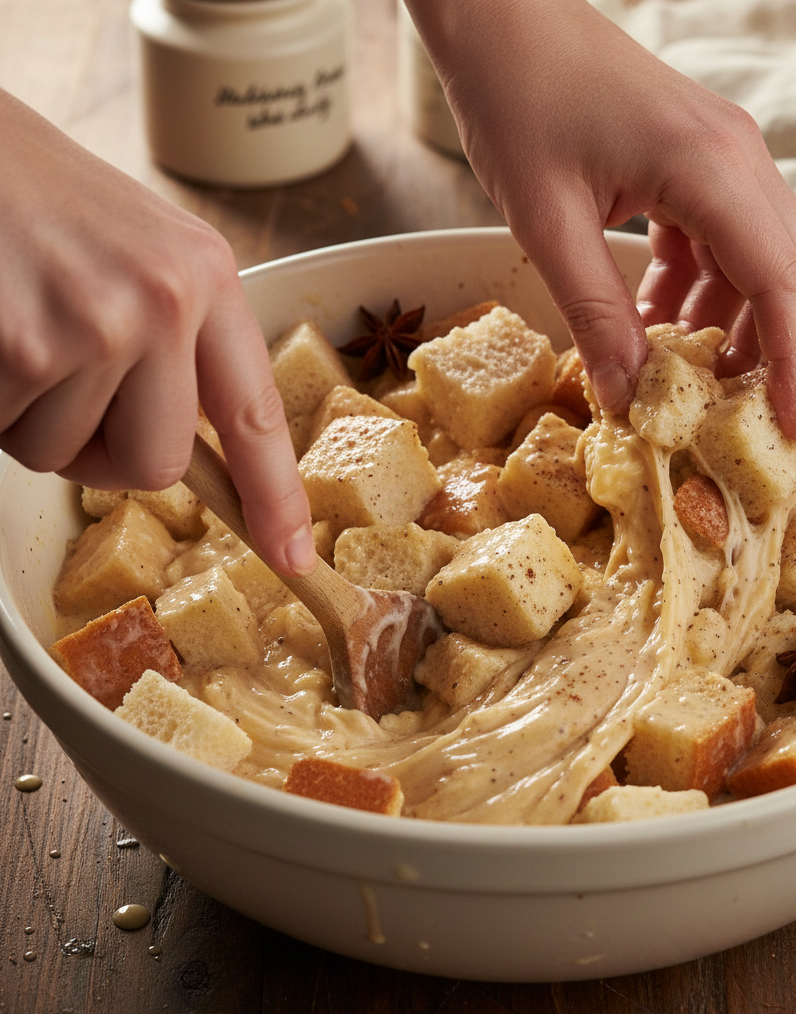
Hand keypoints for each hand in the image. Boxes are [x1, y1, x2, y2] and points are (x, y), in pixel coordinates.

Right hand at [0, 91, 315, 575]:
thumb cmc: (47, 202)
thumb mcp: (146, 254)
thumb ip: (181, 348)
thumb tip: (188, 458)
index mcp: (205, 279)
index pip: (255, 415)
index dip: (275, 496)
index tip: (292, 556)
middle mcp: (162, 303)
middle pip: (157, 464)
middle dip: (104, 452)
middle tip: (65, 384)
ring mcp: (90, 324)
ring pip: (65, 454)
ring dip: (32, 418)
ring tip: (18, 330)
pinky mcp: (18, 343)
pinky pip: (6, 430)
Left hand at [404, 0, 795, 438]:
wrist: (503, 20)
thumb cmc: (518, 100)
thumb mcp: (547, 223)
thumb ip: (594, 314)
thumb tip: (629, 397)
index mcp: (711, 167)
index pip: (782, 283)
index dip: (795, 364)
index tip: (791, 428)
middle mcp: (737, 158)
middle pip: (788, 274)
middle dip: (767, 352)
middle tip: (730, 417)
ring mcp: (723, 156)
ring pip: (755, 262)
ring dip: (723, 323)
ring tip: (673, 375)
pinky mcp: (697, 161)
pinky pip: (717, 242)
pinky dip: (694, 290)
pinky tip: (648, 322)